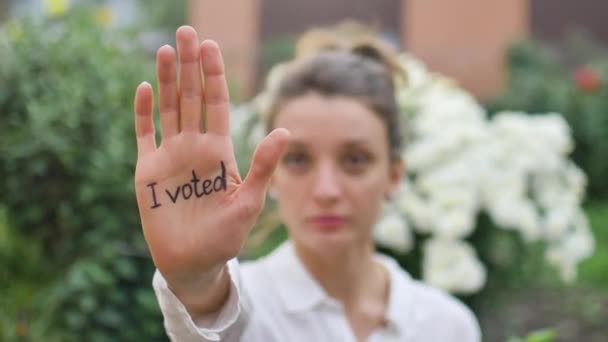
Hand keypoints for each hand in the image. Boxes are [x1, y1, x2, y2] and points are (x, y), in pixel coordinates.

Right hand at [133, 26, 287, 298]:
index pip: (217, 104)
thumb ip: (263, 167)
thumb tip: (285, 132)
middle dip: (189, 66)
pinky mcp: (148, 171)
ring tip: (165, 49)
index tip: (211, 47)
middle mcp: (195, 147)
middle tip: (187, 33)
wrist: (193, 262)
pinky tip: (144, 87)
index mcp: (219, 151)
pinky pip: (144, 135)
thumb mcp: (248, 202)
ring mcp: (170, 156)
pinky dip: (143, 112)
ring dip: (166, 80)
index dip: (214, 76)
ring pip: (168, 109)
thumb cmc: (225, 237)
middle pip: (191, 97)